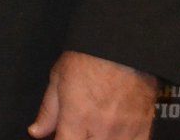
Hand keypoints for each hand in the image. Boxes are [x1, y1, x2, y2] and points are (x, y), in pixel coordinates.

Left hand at [27, 51, 157, 139]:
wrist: (122, 48)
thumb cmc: (87, 59)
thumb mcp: (58, 79)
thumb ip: (48, 111)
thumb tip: (36, 132)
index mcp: (77, 118)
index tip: (60, 136)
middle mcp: (101, 130)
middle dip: (79, 139)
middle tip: (77, 129)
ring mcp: (125, 132)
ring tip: (92, 131)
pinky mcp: (144, 130)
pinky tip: (113, 135)